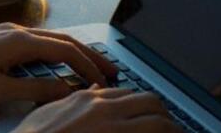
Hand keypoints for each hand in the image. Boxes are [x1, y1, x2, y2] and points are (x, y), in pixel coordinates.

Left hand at [0, 23, 118, 105]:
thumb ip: (36, 90)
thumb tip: (67, 90)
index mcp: (20, 41)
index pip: (66, 51)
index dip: (89, 66)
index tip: (104, 82)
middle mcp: (17, 30)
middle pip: (64, 40)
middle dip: (90, 54)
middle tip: (111, 69)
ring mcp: (6, 31)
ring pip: (50, 38)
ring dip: (73, 51)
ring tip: (90, 66)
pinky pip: (36, 40)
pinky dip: (55, 50)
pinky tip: (56, 61)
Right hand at [11, 86, 177, 132]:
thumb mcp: (48, 114)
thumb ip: (72, 101)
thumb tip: (93, 91)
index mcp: (89, 101)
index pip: (130, 94)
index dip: (143, 106)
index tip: (151, 117)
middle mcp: (107, 112)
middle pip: (151, 103)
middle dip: (165, 116)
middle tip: (169, 130)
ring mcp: (116, 132)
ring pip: (163, 125)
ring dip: (172, 131)